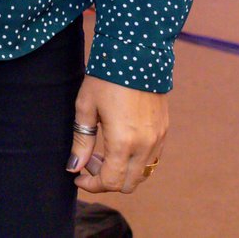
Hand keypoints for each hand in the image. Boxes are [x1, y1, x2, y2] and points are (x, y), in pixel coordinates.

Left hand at [66, 75, 166, 193]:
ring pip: (142, 174)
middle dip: (106, 180)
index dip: (91, 185)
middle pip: (128, 184)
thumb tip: (74, 168)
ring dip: (123, 172)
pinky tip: (122, 143)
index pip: (109, 181)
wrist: (137, 53)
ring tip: (104, 151)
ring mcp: (158, 139)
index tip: (78, 177)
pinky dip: (136, 161)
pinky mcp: (164, 131)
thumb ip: (81, 141)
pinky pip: (152, 159)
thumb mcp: (86, 107)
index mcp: (123, 142)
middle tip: (90, 161)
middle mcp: (145, 145)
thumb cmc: (105, 78)